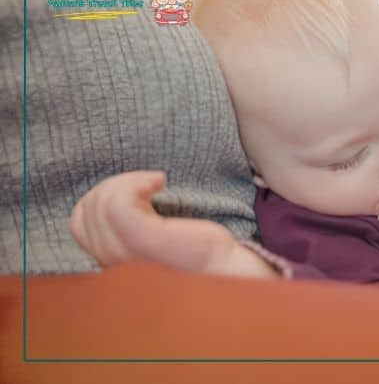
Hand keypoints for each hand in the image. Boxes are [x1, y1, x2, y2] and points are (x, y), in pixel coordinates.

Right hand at [69, 171, 276, 277]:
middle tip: (147, 183)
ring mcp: (127, 255)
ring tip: (155, 182)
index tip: (134, 192)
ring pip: (101, 204)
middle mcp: (113, 263)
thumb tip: (111, 193)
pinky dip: (135, 182)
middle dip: (113, 184)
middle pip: (87, 209)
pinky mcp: (146, 242)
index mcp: (111, 261)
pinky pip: (118, 204)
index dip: (98, 198)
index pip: (78, 224)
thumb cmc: (199, 250)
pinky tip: (160, 182)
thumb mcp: (155, 236)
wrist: (229, 268)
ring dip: (126, 181)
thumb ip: (128, 227)